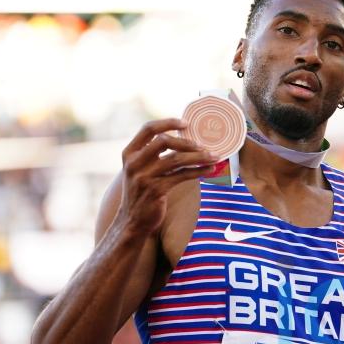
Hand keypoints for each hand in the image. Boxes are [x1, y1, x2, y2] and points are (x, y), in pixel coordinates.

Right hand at [118, 118, 217, 235]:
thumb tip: (181, 138)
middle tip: (203, 145)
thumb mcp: (139, 168)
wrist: (132, 220)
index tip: (186, 123)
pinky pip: (182, 176)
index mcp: (129, 153)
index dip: (168, 122)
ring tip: (214, 157)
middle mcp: (134, 163)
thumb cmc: (141, 191)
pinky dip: (198, 171)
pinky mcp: (156, 191)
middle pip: (163, 141)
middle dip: (186, 142)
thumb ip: (151, 153)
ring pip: (176, 159)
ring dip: (198, 157)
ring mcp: (144, 177)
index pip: (148, 129)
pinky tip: (209, 170)